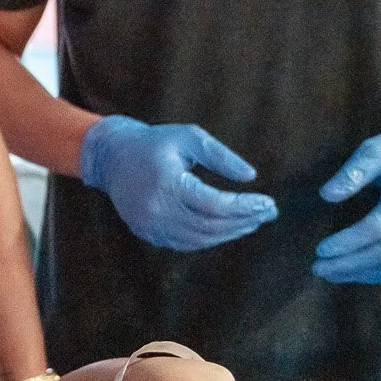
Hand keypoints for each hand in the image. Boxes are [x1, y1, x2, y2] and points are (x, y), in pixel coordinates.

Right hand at [78, 115, 277, 250]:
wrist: (112, 157)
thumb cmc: (155, 142)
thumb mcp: (189, 138)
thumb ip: (221, 156)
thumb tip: (251, 177)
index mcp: (167, 182)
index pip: (214, 204)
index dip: (244, 207)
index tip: (268, 203)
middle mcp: (156, 209)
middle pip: (210, 226)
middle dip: (243, 222)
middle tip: (267, 213)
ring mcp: (149, 225)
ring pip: (199, 239)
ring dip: (230, 233)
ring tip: (252, 221)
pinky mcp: (147, 233)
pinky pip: (185, 243)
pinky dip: (209, 238)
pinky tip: (227, 228)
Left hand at [314, 114, 380, 285]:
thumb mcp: (375, 151)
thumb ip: (352, 172)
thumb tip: (326, 195)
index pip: (377, 228)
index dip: (348, 242)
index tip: (322, 249)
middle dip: (350, 264)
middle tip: (318, 267)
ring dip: (363, 273)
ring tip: (331, 273)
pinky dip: (379, 273)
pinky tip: (354, 273)